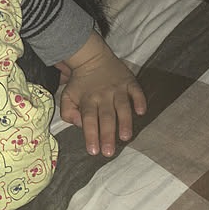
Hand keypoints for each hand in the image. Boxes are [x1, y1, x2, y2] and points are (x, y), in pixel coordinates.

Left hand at [60, 32, 145, 156]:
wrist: (92, 57)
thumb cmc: (80, 82)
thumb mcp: (67, 95)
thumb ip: (68, 112)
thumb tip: (78, 124)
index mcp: (88, 100)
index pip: (89, 120)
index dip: (91, 135)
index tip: (93, 151)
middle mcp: (103, 96)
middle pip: (106, 117)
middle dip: (107, 135)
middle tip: (109, 152)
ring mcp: (117, 89)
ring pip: (122, 107)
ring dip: (124, 121)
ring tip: (126, 137)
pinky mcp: (129, 82)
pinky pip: (136, 91)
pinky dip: (139, 101)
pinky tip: (141, 111)